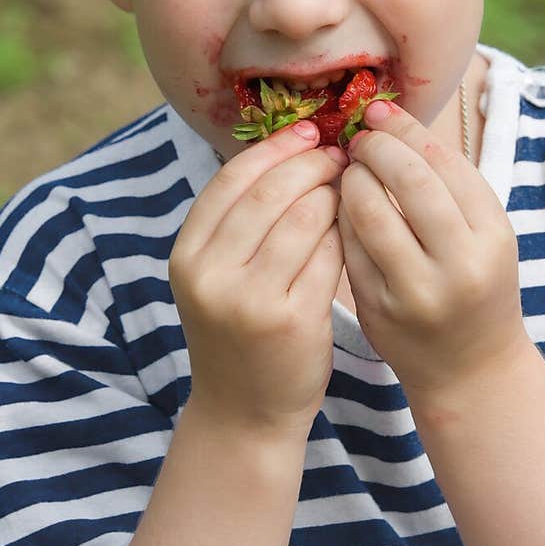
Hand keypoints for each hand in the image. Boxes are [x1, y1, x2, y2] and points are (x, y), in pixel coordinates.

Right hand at [169, 122, 346, 435]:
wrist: (244, 413)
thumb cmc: (239, 333)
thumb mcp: (217, 276)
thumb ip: (240, 222)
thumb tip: (291, 146)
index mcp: (187, 254)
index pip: (233, 179)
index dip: (276, 148)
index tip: (310, 131)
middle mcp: (210, 275)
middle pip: (270, 193)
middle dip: (311, 164)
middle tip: (341, 155)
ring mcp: (249, 300)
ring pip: (304, 219)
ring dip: (334, 194)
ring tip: (351, 186)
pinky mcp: (291, 321)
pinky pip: (328, 256)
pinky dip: (346, 233)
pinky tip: (357, 226)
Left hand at [338, 101, 525, 401]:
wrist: (471, 368)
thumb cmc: (475, 285)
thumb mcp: (484, 235)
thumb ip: (447, 186)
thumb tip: (390, 122)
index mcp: (493, 236)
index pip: (445, 164)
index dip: (406, 131)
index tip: (380, 113)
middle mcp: (460, 264)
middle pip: (410, 182)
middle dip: (376, 149)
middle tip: (360, 140)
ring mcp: (417, 291)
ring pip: (371, 214)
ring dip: (352, 181)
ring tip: (350, 171)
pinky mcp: (380, 311)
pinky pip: (349, 248)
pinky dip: (341, 218)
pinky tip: (341, 207)